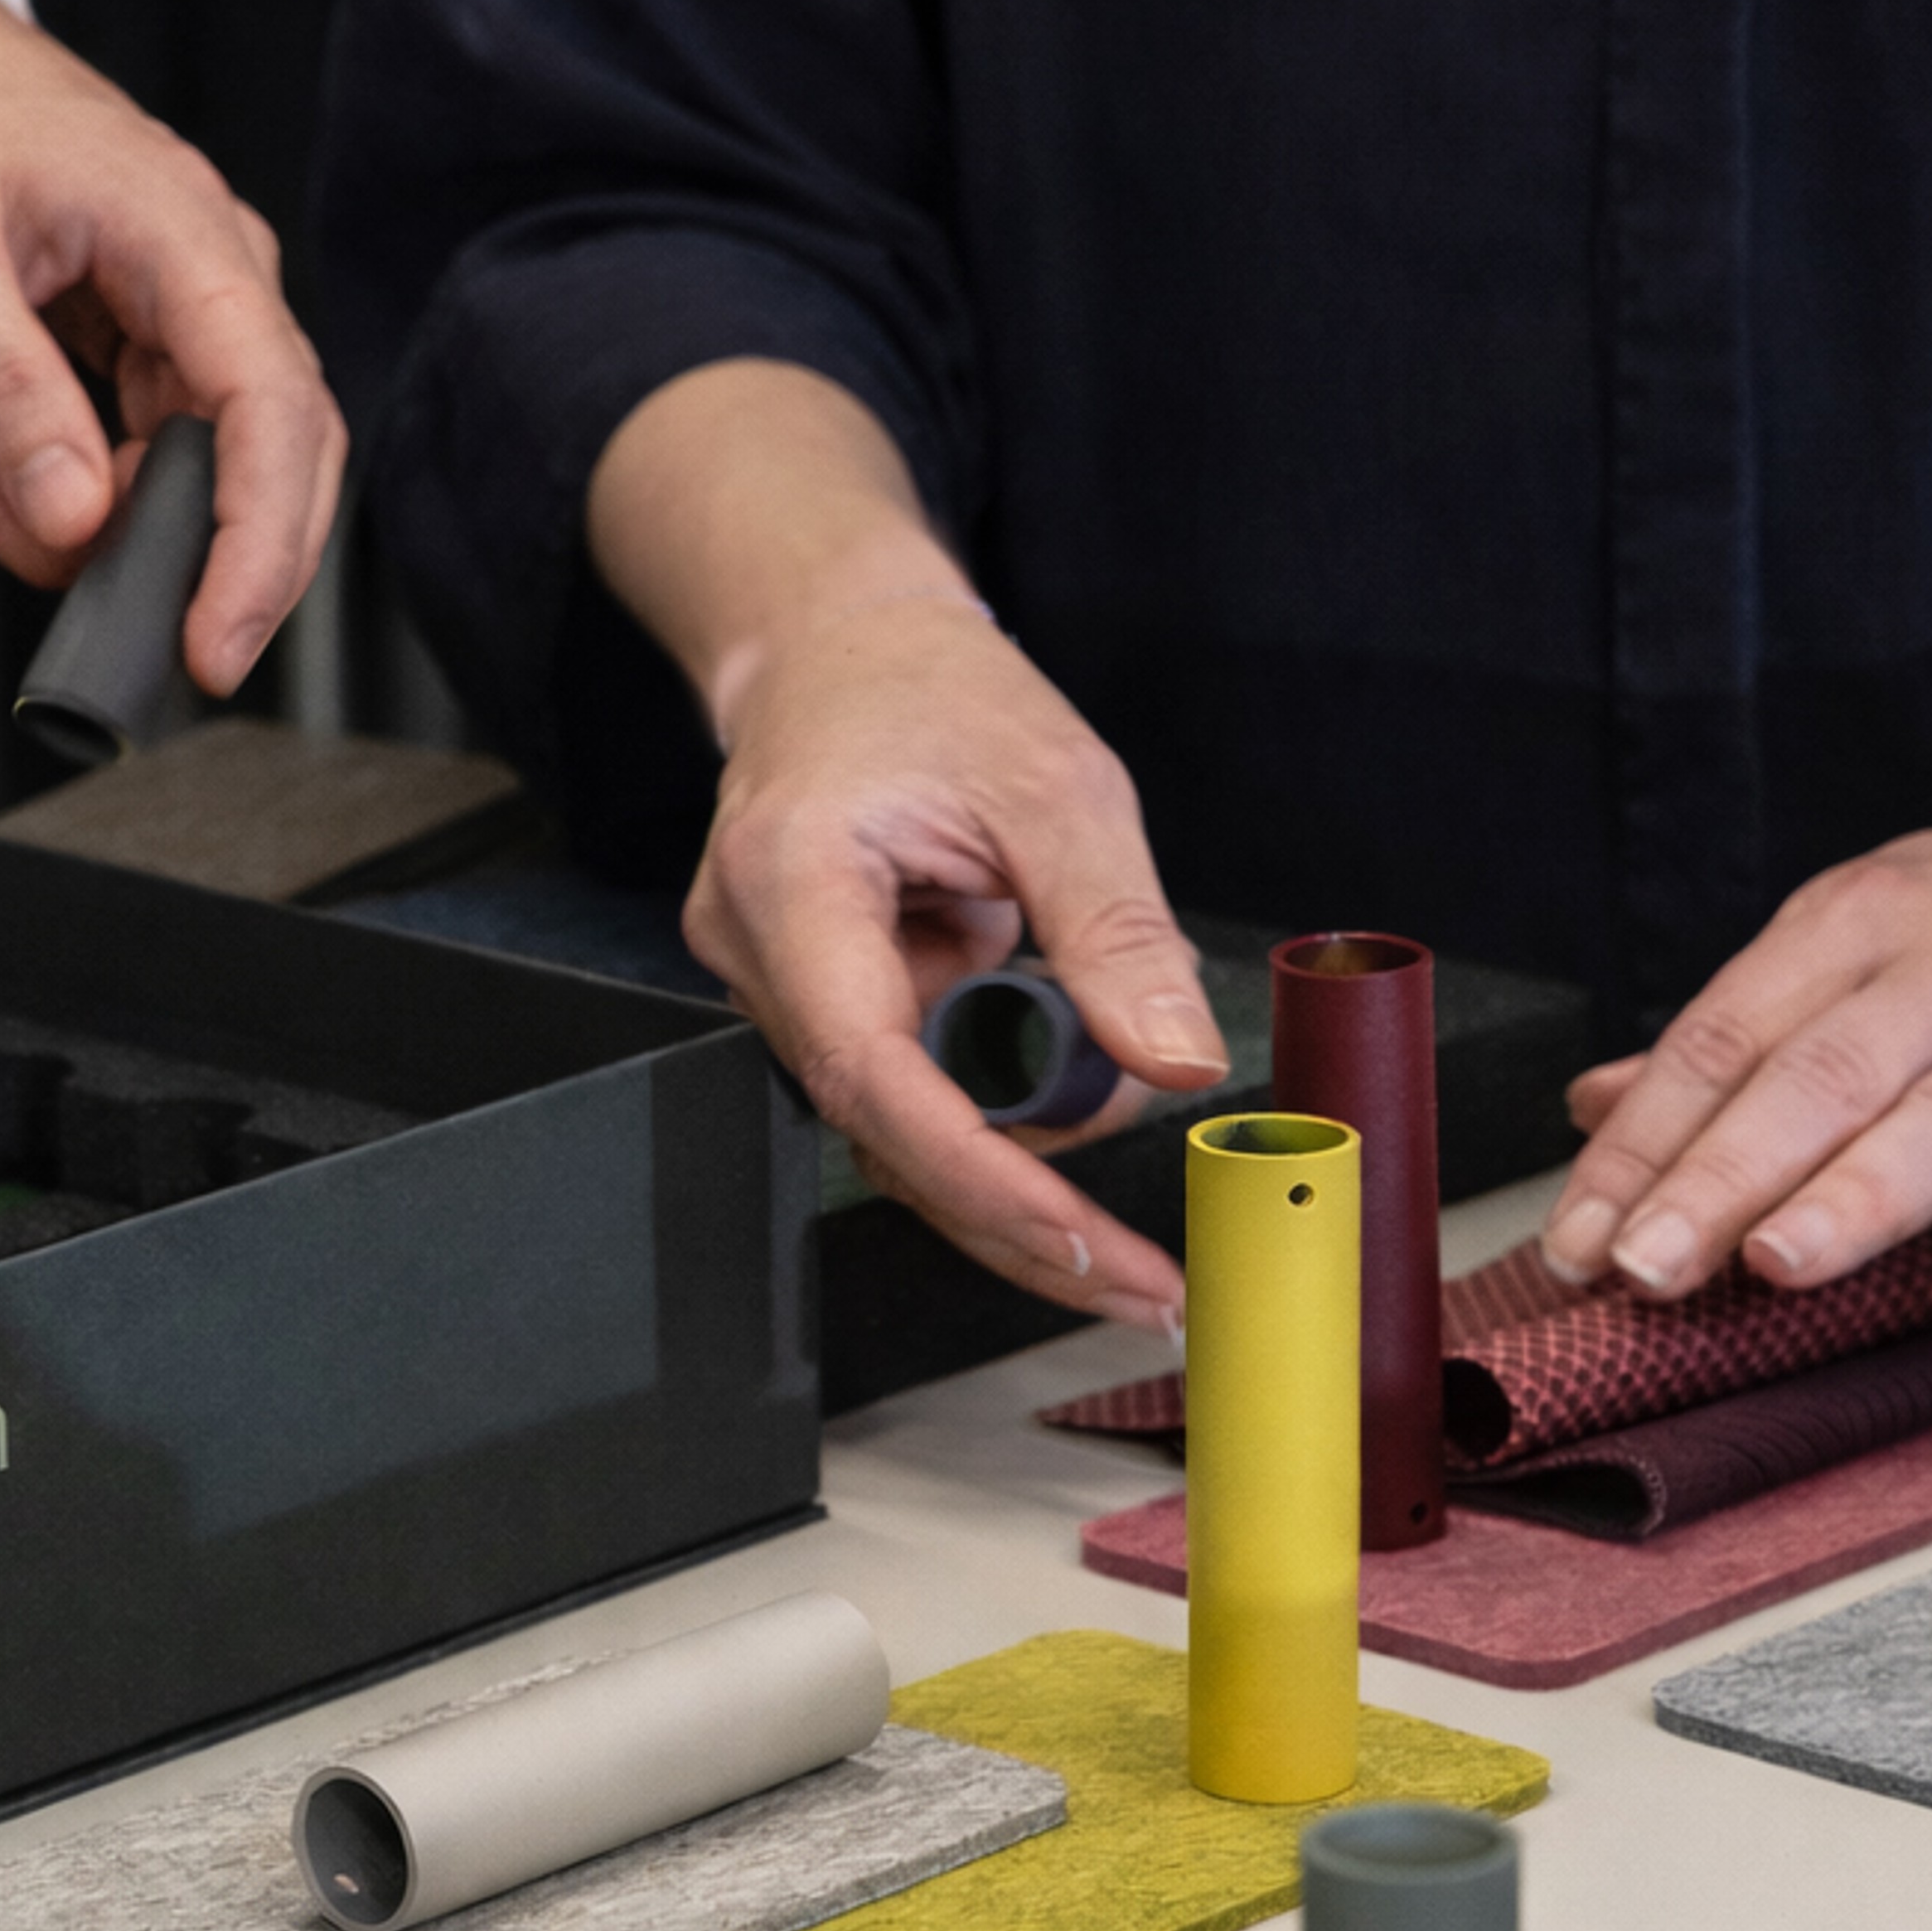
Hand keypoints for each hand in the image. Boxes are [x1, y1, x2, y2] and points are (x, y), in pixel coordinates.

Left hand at [0, 0, 342, 690]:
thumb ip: (6, 390)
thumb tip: (81, 518)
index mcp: (189, 237)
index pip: (274, 412)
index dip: (261, 542)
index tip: (215, 641)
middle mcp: (222, 275)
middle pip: (282, 457)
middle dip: (221, 565)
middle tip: (149, 646)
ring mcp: (198, 310)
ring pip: (213, 468)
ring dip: (124, 531)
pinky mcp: (163, 340)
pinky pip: (159, 452)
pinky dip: (90, 495)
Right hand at [684, 593, 1227, 1326]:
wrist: (842, 651)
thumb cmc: (934, 693)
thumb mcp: (1058, 788)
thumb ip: (1118, 933)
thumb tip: (1179, 1065)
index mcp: (790, 882)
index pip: (870, 1074)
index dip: (978, 1175)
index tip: (1081, 1243)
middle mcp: (752, 951)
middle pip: (882, 1135)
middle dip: (1018, 1212)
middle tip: (1140, 1279)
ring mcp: (770, 987)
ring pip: (896, 1133)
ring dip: (1012, 1161)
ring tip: (1110, 1123)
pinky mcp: (811, 1007)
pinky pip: (906, 1098)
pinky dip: (990, 1119)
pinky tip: (1060, 1100)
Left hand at [1538, 778, 1931, 1303]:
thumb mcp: (1869, 936)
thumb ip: (1742, 1031)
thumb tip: (1598, 1106)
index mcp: (1861, 922)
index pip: (1725, 1039)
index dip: (1643, 1144)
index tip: (1577, 1239)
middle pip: (1821, 1074)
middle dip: (1721, 1177)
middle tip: (1643, 1268)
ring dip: (1859, 1194)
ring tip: (1776, 1265)